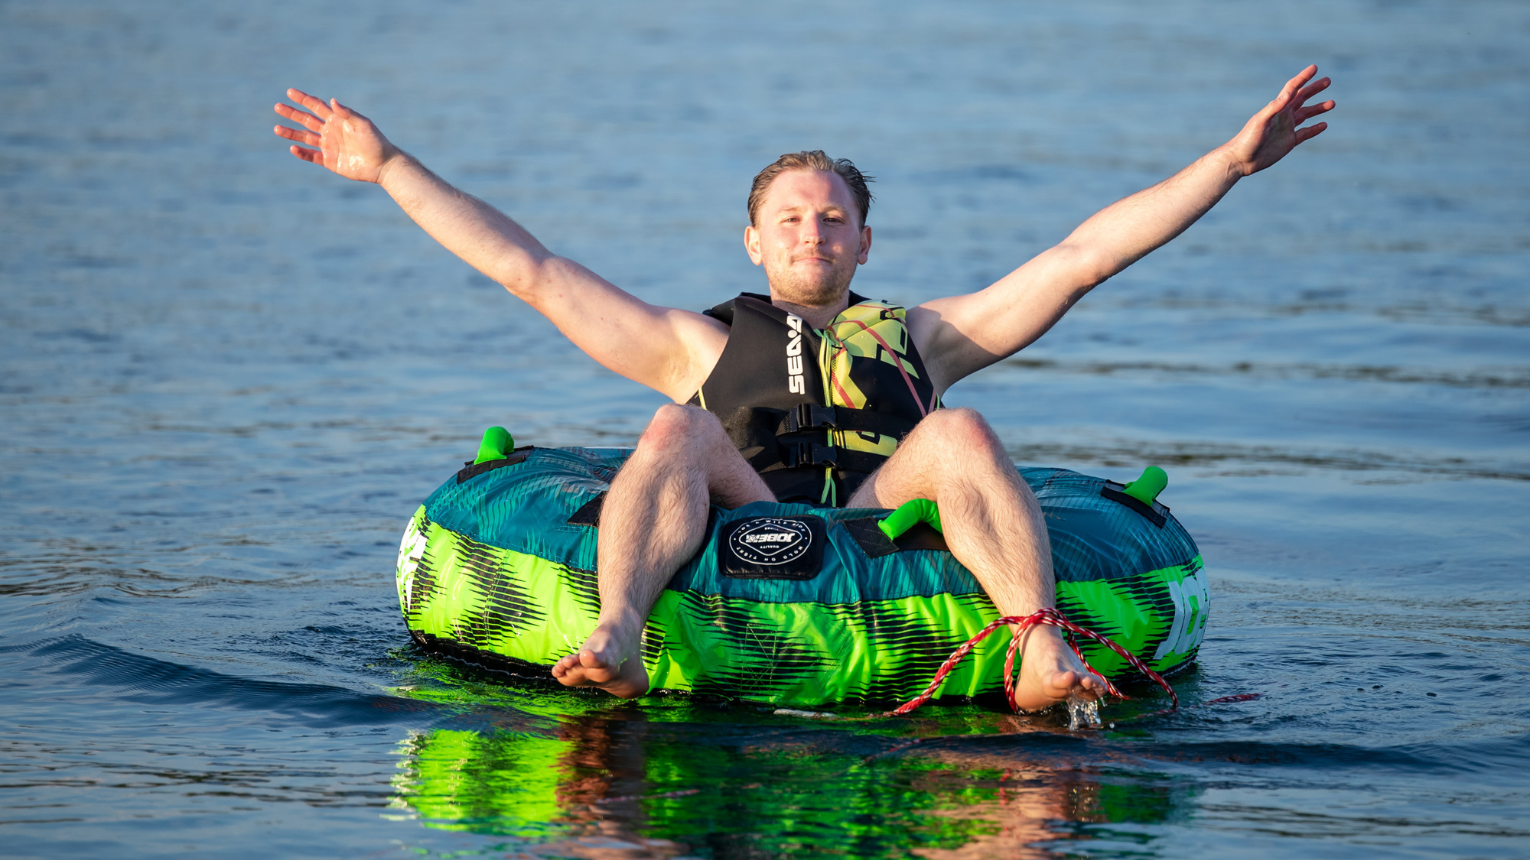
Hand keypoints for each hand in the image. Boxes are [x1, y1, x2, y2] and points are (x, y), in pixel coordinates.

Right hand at [273, 89, 399, 182]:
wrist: (383, 165)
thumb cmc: (376, 142)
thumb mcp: (363, 125)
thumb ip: (347, 113)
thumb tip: (332, 101)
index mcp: (338, 120)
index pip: (317, 107)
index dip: (304, 99)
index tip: (290, 92)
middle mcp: (331, 131)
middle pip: (307, 120)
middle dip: (292, 113)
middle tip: (277, 106)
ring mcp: (329, 146)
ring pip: (305, 137)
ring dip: (291, 133)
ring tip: (277, 128)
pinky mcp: (330, 161)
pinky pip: (312, 156)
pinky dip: (302, 153)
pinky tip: (293, 148)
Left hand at [1224, 65, 1334, 176]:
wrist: (1241, 160)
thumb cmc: (1247, 139)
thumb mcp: (1260, 121)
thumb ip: (1274, 107)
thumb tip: (1289, 93)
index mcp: (1276, 108)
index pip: (1292, 88)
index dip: (1303, 78)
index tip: (1314, 67)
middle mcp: (1283, 116)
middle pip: (1302, 98)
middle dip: (1314, 89)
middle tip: (1328, 80)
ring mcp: (1286, 129)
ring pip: (1306, 115)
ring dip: (1318, 108)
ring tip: (1332, 103)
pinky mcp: (1288, 142)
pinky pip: (1305, 133)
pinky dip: (1314, 129)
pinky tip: (1324, 124)